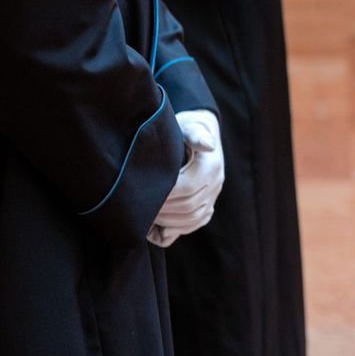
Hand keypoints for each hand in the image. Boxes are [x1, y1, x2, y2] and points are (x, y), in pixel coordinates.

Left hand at [150, 110, 224, 246]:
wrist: (200, 133)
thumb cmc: (188, 129)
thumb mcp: (190, 127)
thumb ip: (196, 135)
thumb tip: (206, 145)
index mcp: (211, 166)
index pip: (186, 189)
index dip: (163, 194)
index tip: (141, 192)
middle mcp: (216, 183)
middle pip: (188, 207)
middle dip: (161, 209)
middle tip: (138, 207)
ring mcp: (213, 196)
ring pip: (192, 218)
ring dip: (168, 221)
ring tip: (146, 215)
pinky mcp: (209, 204)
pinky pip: (196, 223)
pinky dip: (178, 228)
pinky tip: (159, 226)